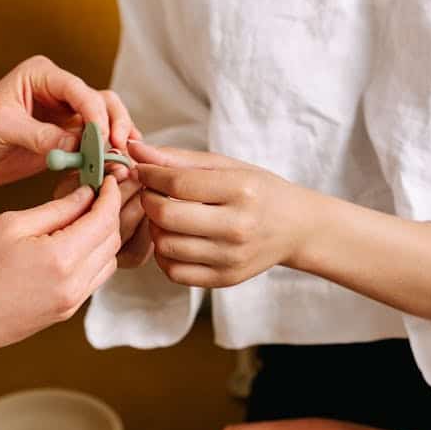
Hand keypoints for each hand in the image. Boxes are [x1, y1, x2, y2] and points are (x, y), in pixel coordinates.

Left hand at [0, 57, 139, 212]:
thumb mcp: (3, 128)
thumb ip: (39, 135)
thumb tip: (75, 147)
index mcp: (42, 75)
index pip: (79, 89)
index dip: (96, 113)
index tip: (104, 138)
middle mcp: (59, 90)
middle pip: (101, 101)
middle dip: (114, 123)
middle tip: (119, 148)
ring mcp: (66, 115)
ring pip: (105, 121)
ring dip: (115, 140)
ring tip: (123, 160)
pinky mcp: (68, 138)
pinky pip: (94, 144)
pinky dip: (105, 155)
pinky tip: (115, 167)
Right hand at [0, 177, 121, 405]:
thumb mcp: (11, 225)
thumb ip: (55, 209)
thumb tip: (86, 195)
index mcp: (61, 258)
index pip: (104, 219)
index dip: (110, 195)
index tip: (108, 180)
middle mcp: (74, 283)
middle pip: (112, 240)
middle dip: (110, 212)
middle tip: (98, 193)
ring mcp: (72, 301)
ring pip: (109, 260)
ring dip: (104, 236)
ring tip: (85, 216)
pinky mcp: (66, 311)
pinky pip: (95, 278)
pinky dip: (95, 256)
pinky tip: (75, 242)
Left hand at [129, 142, 315, 287]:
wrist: (295, 227)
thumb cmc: (257, 190)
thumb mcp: (225, 166)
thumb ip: (178, 159)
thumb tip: (135, 150)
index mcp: (241, 190)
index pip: (177, 183)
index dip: (150, 174)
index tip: (143, 170)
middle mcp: (238, 227)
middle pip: (166, 217)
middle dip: (148, 201)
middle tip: (152, 193)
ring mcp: (231, 257)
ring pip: (166, 246)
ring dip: (154, 228)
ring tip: (165, 216)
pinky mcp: (225, 279)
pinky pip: (175, 272)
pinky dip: (164, 255)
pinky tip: (174, 239)